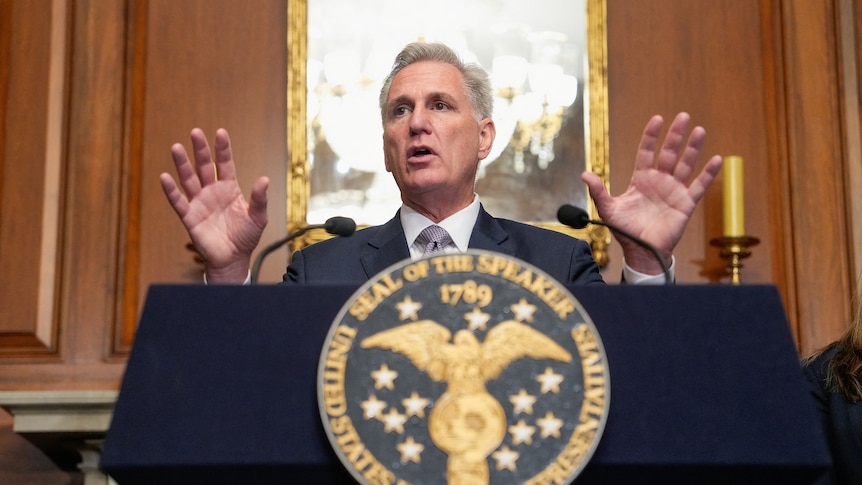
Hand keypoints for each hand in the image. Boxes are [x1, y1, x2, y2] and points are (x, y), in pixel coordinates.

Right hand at [160, 128, 268, 282]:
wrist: (233, 259)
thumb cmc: (246, 237)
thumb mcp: (258, 217)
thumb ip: (259, 199)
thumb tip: (264, 179)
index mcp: (229, 189)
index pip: (225, 164)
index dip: (222, 149)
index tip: (220, 133)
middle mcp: (212, 192)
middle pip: (204, 166)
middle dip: (200, 150)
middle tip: (195, 132)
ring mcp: (199, 203)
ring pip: (189, 179)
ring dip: (182, 164)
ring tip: (176, 147)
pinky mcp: (190, 217)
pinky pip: (178, 201)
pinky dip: (171, 190)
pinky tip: (165, 177)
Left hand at [582, 112, 722, 274]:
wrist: (641, 251)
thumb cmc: (625, 230)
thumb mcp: (608, 209)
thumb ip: (598, 191)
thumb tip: (584, 174)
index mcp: (641, 179)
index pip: (646, 152)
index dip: (651, 136)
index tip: (657, 119)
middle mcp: (659, 181)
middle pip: (669, 153)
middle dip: (675, 135)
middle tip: (683, 117)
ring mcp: (674, 191)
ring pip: (685, 165)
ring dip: (693, 148)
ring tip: (700, 130)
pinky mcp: (685, 203)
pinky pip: (699, 186)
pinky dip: (708, 174)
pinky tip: (717, 159)